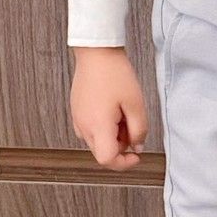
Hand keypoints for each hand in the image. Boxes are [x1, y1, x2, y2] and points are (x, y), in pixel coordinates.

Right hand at [69, 46, 148, 168]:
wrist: (96, 52)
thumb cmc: (115, 74)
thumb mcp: (136, 103)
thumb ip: (139, 130)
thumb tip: (137, 147)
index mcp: (98, 126)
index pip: (107, 160)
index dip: (124, 163)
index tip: (136, 155)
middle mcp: (84, 127)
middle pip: (103, 153)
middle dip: (121, 145)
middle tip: (131, 123)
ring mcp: (77, 120)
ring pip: (98, 141)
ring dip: (113, 135)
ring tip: (122, 111)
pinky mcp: (76, 112)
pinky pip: (91, 129)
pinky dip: (104, 126)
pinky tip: (112, 108)